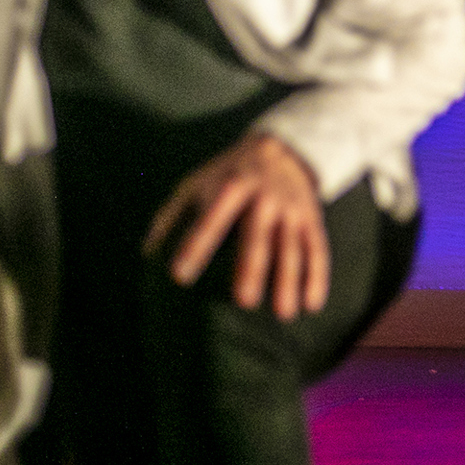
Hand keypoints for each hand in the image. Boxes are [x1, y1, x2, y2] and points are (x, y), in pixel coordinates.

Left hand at [144, 133, 329, 320]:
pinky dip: (317, 276)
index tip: (179, 276)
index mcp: (230, 186)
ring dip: (290, 279)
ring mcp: (291, 208)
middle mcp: (264, 196)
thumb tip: (147, 255)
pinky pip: (317, 249)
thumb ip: (170, 216)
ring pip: (292, 246)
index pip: (211, 219)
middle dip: (252, 267)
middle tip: (244, 302)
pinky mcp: (311, 219)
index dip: (195, 245)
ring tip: (283, 314)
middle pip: (258, 234)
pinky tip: (312, 304)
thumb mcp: (195, 183)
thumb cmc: (226, 176)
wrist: (282, 149)